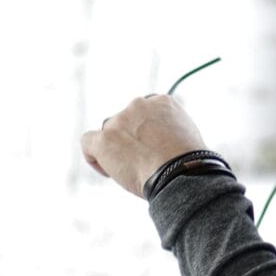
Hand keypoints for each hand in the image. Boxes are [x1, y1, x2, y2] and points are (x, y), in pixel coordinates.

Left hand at [80, 95, 209, 196]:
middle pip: (126, 122)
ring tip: (131, 172)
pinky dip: (94, 157)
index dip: (146, 131)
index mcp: (162, 102)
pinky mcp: (104, 139)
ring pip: (109, 134)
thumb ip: (170, 130)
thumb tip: (161, 141)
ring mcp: (119, 121)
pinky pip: (88, 142)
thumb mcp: (187, 136)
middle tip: (143, 162)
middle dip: (130, 140)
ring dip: (115, 150)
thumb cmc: (187, 163)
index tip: (152, 148)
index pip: (145, 113)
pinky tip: (108, 172)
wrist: (179, 173)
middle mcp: (138, 105)